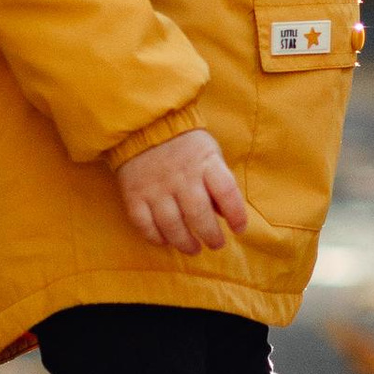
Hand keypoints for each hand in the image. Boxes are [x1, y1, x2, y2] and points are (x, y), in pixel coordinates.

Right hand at [113, 126, 248, 252]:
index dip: (237, 215)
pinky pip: (144, 224)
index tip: (239, 229)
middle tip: (216, 244)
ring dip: (185, 243)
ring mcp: (156, 187)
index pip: (226, 192)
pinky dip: (156, 237)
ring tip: (193, 249)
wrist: (144, 125)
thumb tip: (225, 215)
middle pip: (198, 215)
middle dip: (211, 236)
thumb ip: (218, 182)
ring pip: (171, 225)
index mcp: (205, 163)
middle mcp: (181, 177)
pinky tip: (166, 241)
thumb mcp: (210, 153)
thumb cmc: (185, 143)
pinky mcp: (134, 195)